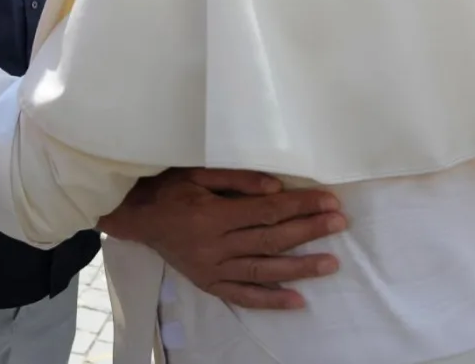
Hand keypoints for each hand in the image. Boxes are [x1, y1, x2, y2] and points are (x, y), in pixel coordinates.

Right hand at [99, 168, 344, 309]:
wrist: (134, 216)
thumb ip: (237, 179)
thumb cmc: (167, 187)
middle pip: (270, 239)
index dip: (299, 206)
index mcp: (212, 214)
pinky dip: (270, 300)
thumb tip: (277, 188)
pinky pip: (242, 296)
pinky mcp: (208, 283)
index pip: (266, 211)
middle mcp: (213, 245)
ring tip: (330, 263)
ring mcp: (211, 268)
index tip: (328, 201)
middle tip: (340, 224)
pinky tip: (297, 301)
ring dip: (299, 268)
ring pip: (262, 270)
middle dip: (308, 231)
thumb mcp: (197, 172)